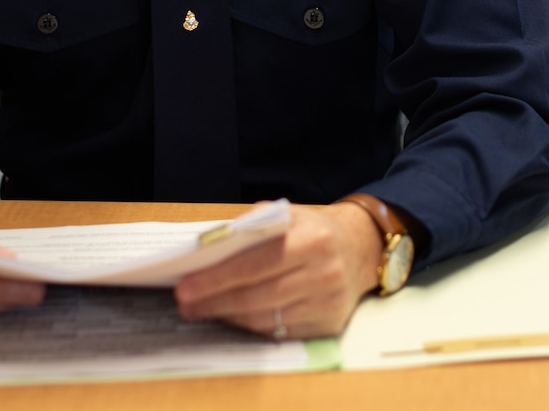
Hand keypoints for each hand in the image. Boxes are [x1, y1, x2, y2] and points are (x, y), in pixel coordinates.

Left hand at [173, 202, 381, 338]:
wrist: (361, 248)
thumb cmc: (314, 230)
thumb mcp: (287, 215)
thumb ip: (251, 228)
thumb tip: (208, 250)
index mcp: (311, 240)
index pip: (254, 264)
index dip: (216, 279)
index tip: (186, 287)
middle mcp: (323, 272)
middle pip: (257, 297)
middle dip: (214, 302)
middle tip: (187, 304)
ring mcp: (328, 302)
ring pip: (266, 319)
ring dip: (229, 317)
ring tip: (204, 310)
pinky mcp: (329, 324)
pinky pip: (281, 332)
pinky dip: (253, 326)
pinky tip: (235, 318)